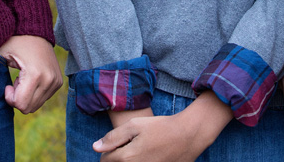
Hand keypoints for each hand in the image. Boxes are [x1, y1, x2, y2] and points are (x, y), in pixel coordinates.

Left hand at [0, 34, 61, 112]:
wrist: (35, 31)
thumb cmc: (14, 43)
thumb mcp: (1, 56)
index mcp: (35, 75)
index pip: (21, 105)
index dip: (10, 98)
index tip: (8, 85)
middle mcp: (49, 79)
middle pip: (29, 108)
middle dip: (18, 98)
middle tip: (16, 81)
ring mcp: (55, 81)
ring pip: (36, 105)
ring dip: (26, 95)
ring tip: (24, 78)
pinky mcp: (58, 82)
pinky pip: (43, 98)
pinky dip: (34, 93)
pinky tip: (31, 78)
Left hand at [95, 93, 229, 161]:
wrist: (188, 136)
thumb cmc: (161, 127)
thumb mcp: (135, 125)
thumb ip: (113, 137)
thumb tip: (95, 148)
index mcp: (126, 158)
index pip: (105, 160)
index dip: (109, 150)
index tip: (118, 143)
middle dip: (117, 158)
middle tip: (129, 146)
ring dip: (129, 160)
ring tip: (139, 151)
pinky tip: (149, 155)